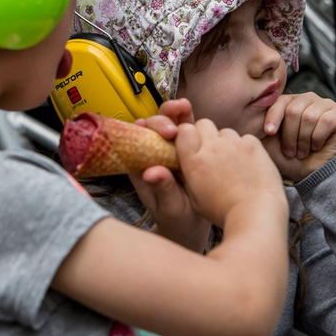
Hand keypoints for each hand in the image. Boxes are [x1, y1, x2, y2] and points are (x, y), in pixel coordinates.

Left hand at [131, 99, 211, 250]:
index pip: (136, 140)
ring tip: (184, 108)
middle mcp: (156, 155)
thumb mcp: (169, 208)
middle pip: (154, 127)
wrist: (194, 227)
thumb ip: (162, 189)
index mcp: (143, 167)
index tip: (148, 128)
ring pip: (173, 124)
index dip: (141, 130)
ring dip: (178, 113)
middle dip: (162, 120)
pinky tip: (199, 120)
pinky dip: (194, 122)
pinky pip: (191, 131)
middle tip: (173, 129)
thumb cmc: (177, 220)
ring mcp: (174, 150)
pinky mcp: (191, 149)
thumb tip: (151, 172)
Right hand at [176, 119, 284, 227]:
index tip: (192, 145)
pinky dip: (246, 148)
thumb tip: (185, 162)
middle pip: (203, 124)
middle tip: (212, 152)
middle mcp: (211, 147)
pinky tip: (249, 165)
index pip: (184, 130)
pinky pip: (245, 139)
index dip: (187, 135)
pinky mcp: (252, 144)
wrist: (255, 213)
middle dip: (205, 134)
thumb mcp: (195, 198)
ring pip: (225, 132)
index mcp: (194, 161)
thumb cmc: (224, 211)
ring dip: (226, 143)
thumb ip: (188, 174)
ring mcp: (233, 143)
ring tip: (233, 164)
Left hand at [262, 92, 335, 181]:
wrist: (312, 172)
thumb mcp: (270, 142)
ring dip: (304, 140)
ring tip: (303, 151)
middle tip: (291, 151)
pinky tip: (317, 145)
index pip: (279, 101)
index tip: (269, 132)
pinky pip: (325, 121)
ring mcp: (325, 104)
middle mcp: (307, 99)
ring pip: (309, 117)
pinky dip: (318, 138)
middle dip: (290, 136)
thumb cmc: (291, 157)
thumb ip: (261, 128)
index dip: (273, 117)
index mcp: (290, 102)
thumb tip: (248, 116)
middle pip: (294, 110)